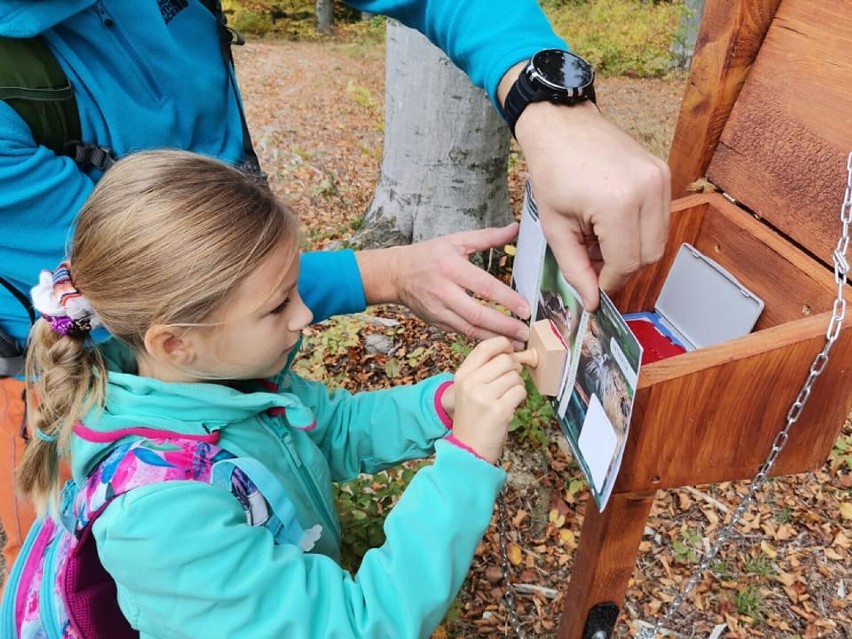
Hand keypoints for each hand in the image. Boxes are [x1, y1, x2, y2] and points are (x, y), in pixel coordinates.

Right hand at [357, 224, 530, 345]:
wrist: (396, 274)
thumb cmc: (429, 255)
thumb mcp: (456, 240)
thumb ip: (487, 237)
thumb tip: (515, 228)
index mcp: (451, 268)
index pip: (484, 286)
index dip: (507, 299)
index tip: (526, 308)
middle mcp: (444, 291)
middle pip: (477, 314)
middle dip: (503, 326)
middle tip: (525, 332)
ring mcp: (438, 310)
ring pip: (469, 329)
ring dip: (494, 338)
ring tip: (516, 343)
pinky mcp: (436, 322)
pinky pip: (461, 333)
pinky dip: (480, 339)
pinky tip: (497, 343)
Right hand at [444, 337, 526, 463]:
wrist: (469, 448)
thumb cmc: (474, 417)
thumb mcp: (469, 389)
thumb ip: (484, 369)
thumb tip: (510, 353)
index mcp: (462, 375)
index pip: (484, 347)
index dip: (502, 344)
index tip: (510, 350)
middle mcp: (471, 383)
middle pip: (505, 360)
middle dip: (514, 368)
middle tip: (511, 380)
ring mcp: (484, 397)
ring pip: (515, 376)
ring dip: (518, 385)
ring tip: (508, 396)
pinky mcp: (499, 410)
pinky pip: (520, 391)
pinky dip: (520, 397)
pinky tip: (511, 405)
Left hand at [514, 101, 670, 310]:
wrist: (561, 125)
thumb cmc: (552, 171)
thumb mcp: (555, 228)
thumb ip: (575, 269)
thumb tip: (592, 303)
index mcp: (618, 204)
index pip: (627, 264)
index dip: (609, 282)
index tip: (593, 287)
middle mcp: (648, 190)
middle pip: (649, 256)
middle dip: (621, 269)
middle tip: (593, 264)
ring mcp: (660, 179)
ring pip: (658, 240)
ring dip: (631, 251)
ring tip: (598, 241)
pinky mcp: (663, 174)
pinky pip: (659, 218)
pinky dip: (638, 231)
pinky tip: (610, 225)